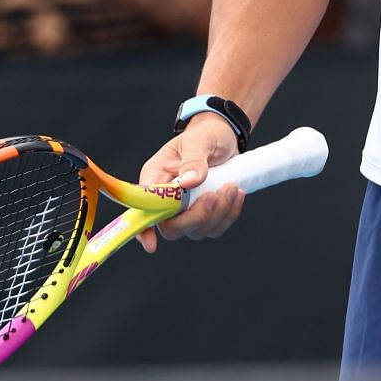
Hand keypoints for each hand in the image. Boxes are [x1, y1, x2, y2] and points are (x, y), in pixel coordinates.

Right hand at [135, 113, 244, 252]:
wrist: (223, 136)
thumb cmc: (205, 135)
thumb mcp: (199, 140)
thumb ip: (193, 159)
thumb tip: (190, 181)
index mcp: (155, 178)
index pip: (143, 209)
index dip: (144, 229)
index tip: (151, 245)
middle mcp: (166, 199)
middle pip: (172, 227)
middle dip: (197, 217)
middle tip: (216, 194)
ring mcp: (186, 210)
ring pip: (196, 230)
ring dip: (218, 214)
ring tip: (232, 187)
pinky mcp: (205, 213)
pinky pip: (214, 227)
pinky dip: (229, 214)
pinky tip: (237, 194)